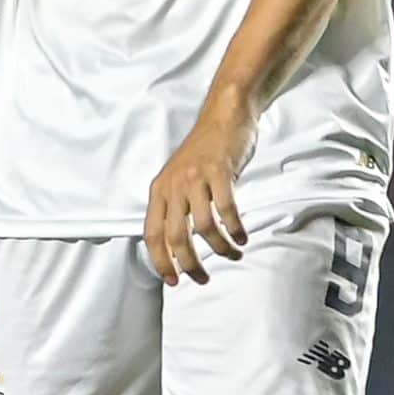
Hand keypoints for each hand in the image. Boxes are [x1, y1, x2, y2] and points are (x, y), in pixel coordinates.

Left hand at [145, 101, 258, 285]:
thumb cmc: (205, 149)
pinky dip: (234, 228)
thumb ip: (176, 205)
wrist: (224, 114)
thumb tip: (178, 245)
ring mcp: (196, 177)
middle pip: (176, 236)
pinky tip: (240, 236)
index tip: (173, 280)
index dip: (160, 261)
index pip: (153, 233)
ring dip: (219, 248)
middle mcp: (174, 184)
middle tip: (203, 277)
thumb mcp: (179, 177)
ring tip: (232, 253)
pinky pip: (226, 209)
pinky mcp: (219, 171)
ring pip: (203, 226)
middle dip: (190, 264)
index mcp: (160, 188)